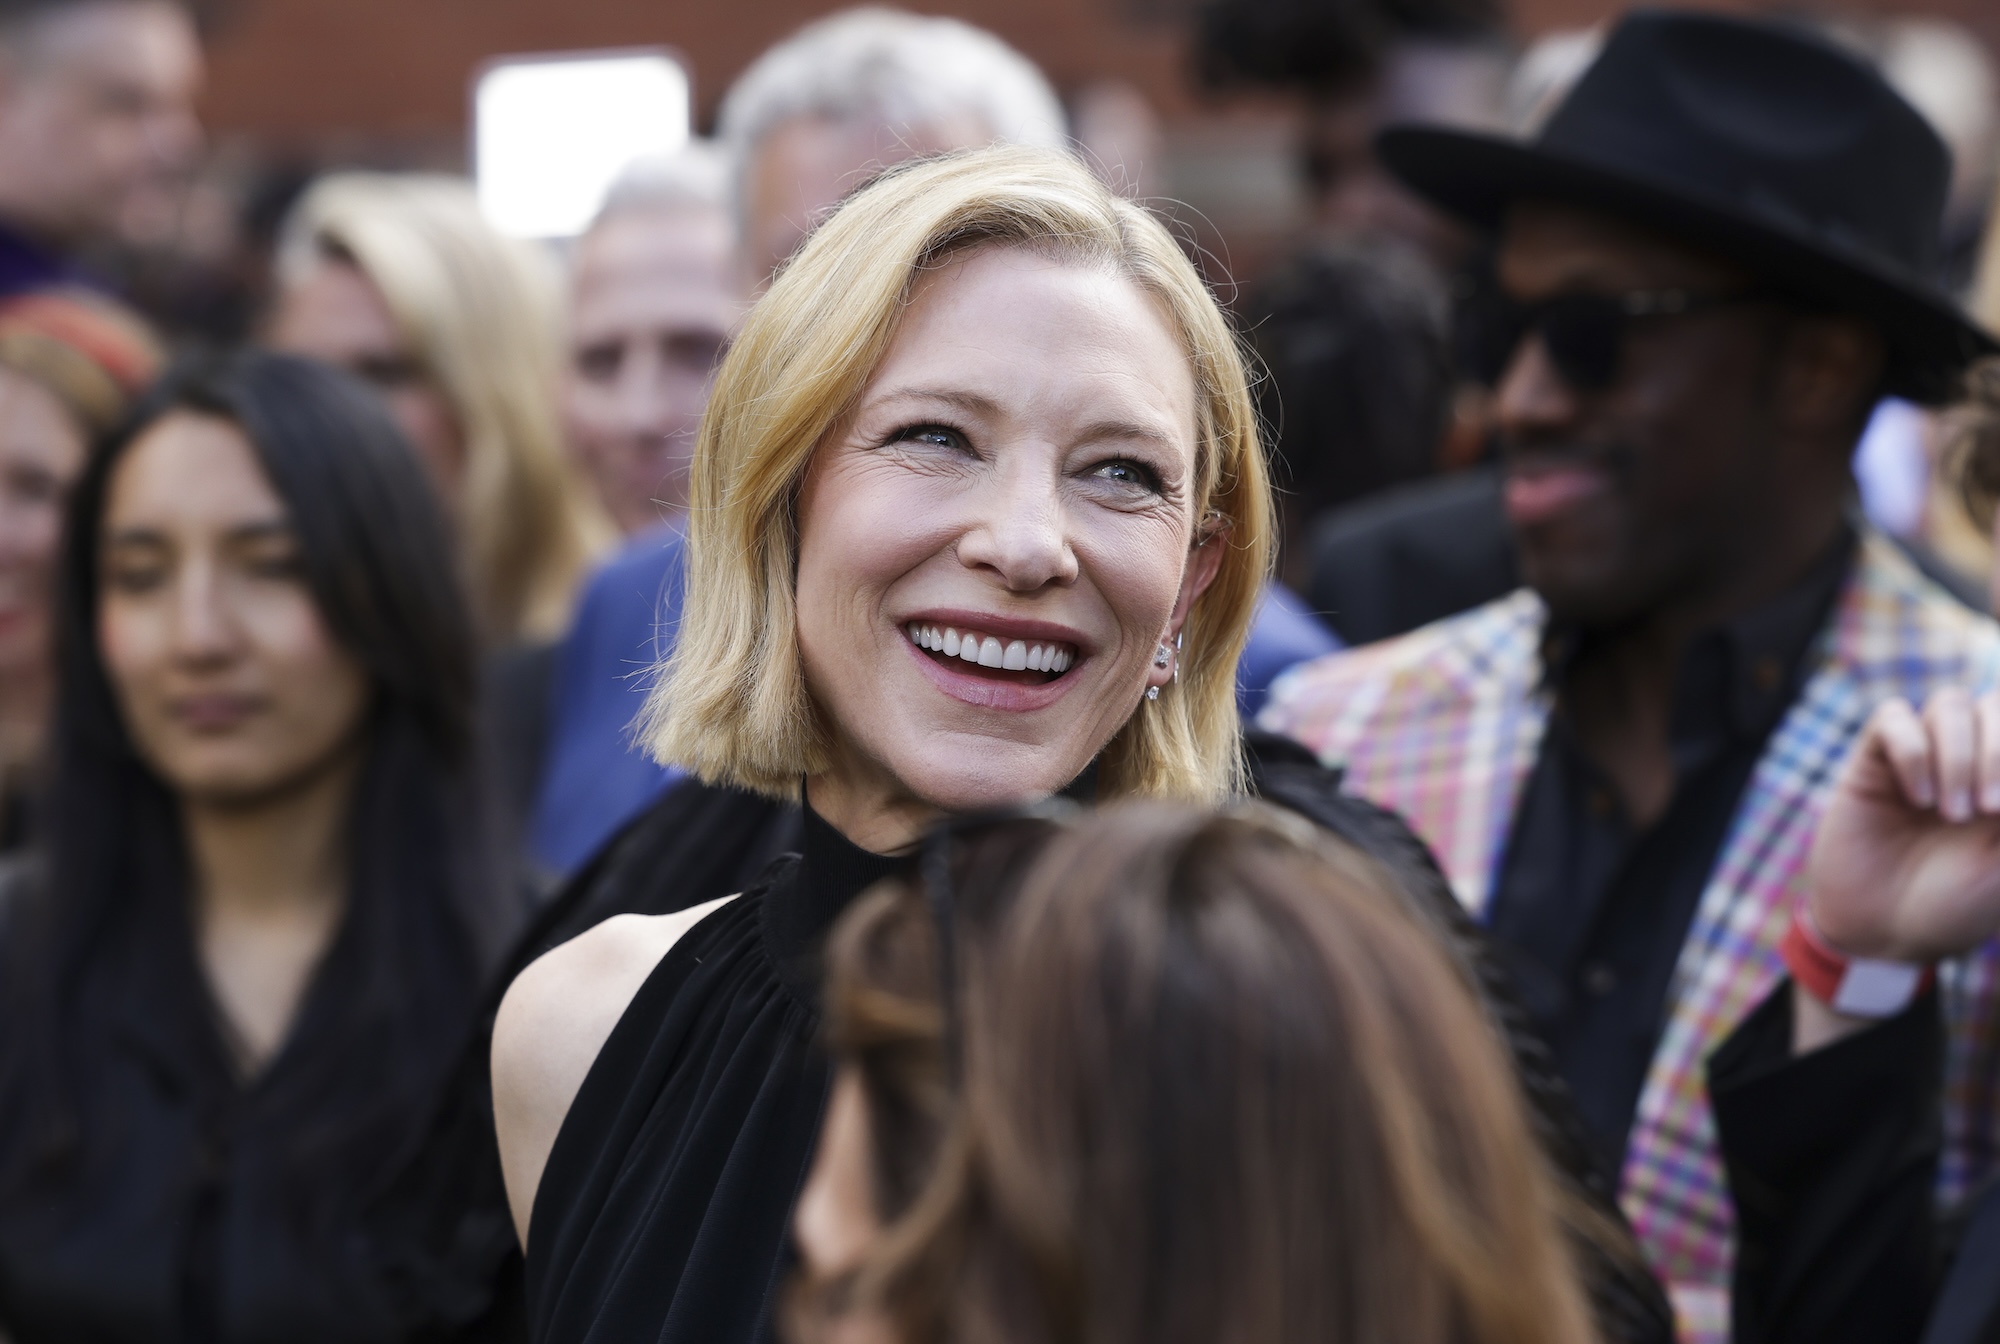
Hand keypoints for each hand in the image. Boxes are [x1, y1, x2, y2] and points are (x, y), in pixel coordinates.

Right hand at [1806, 689, 1999, 962]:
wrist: (1883, 935)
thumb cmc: (1957, 909)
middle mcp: (1971, 759)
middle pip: (1994, 702)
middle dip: (1999, 751)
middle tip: (1990, 811)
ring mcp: (1922, 757)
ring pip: (1950, 703)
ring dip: (1958, 755)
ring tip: (1949, 813)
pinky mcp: (1873, 763)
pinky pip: (1892, 718)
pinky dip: (1912, 750)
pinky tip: (1916, 798)